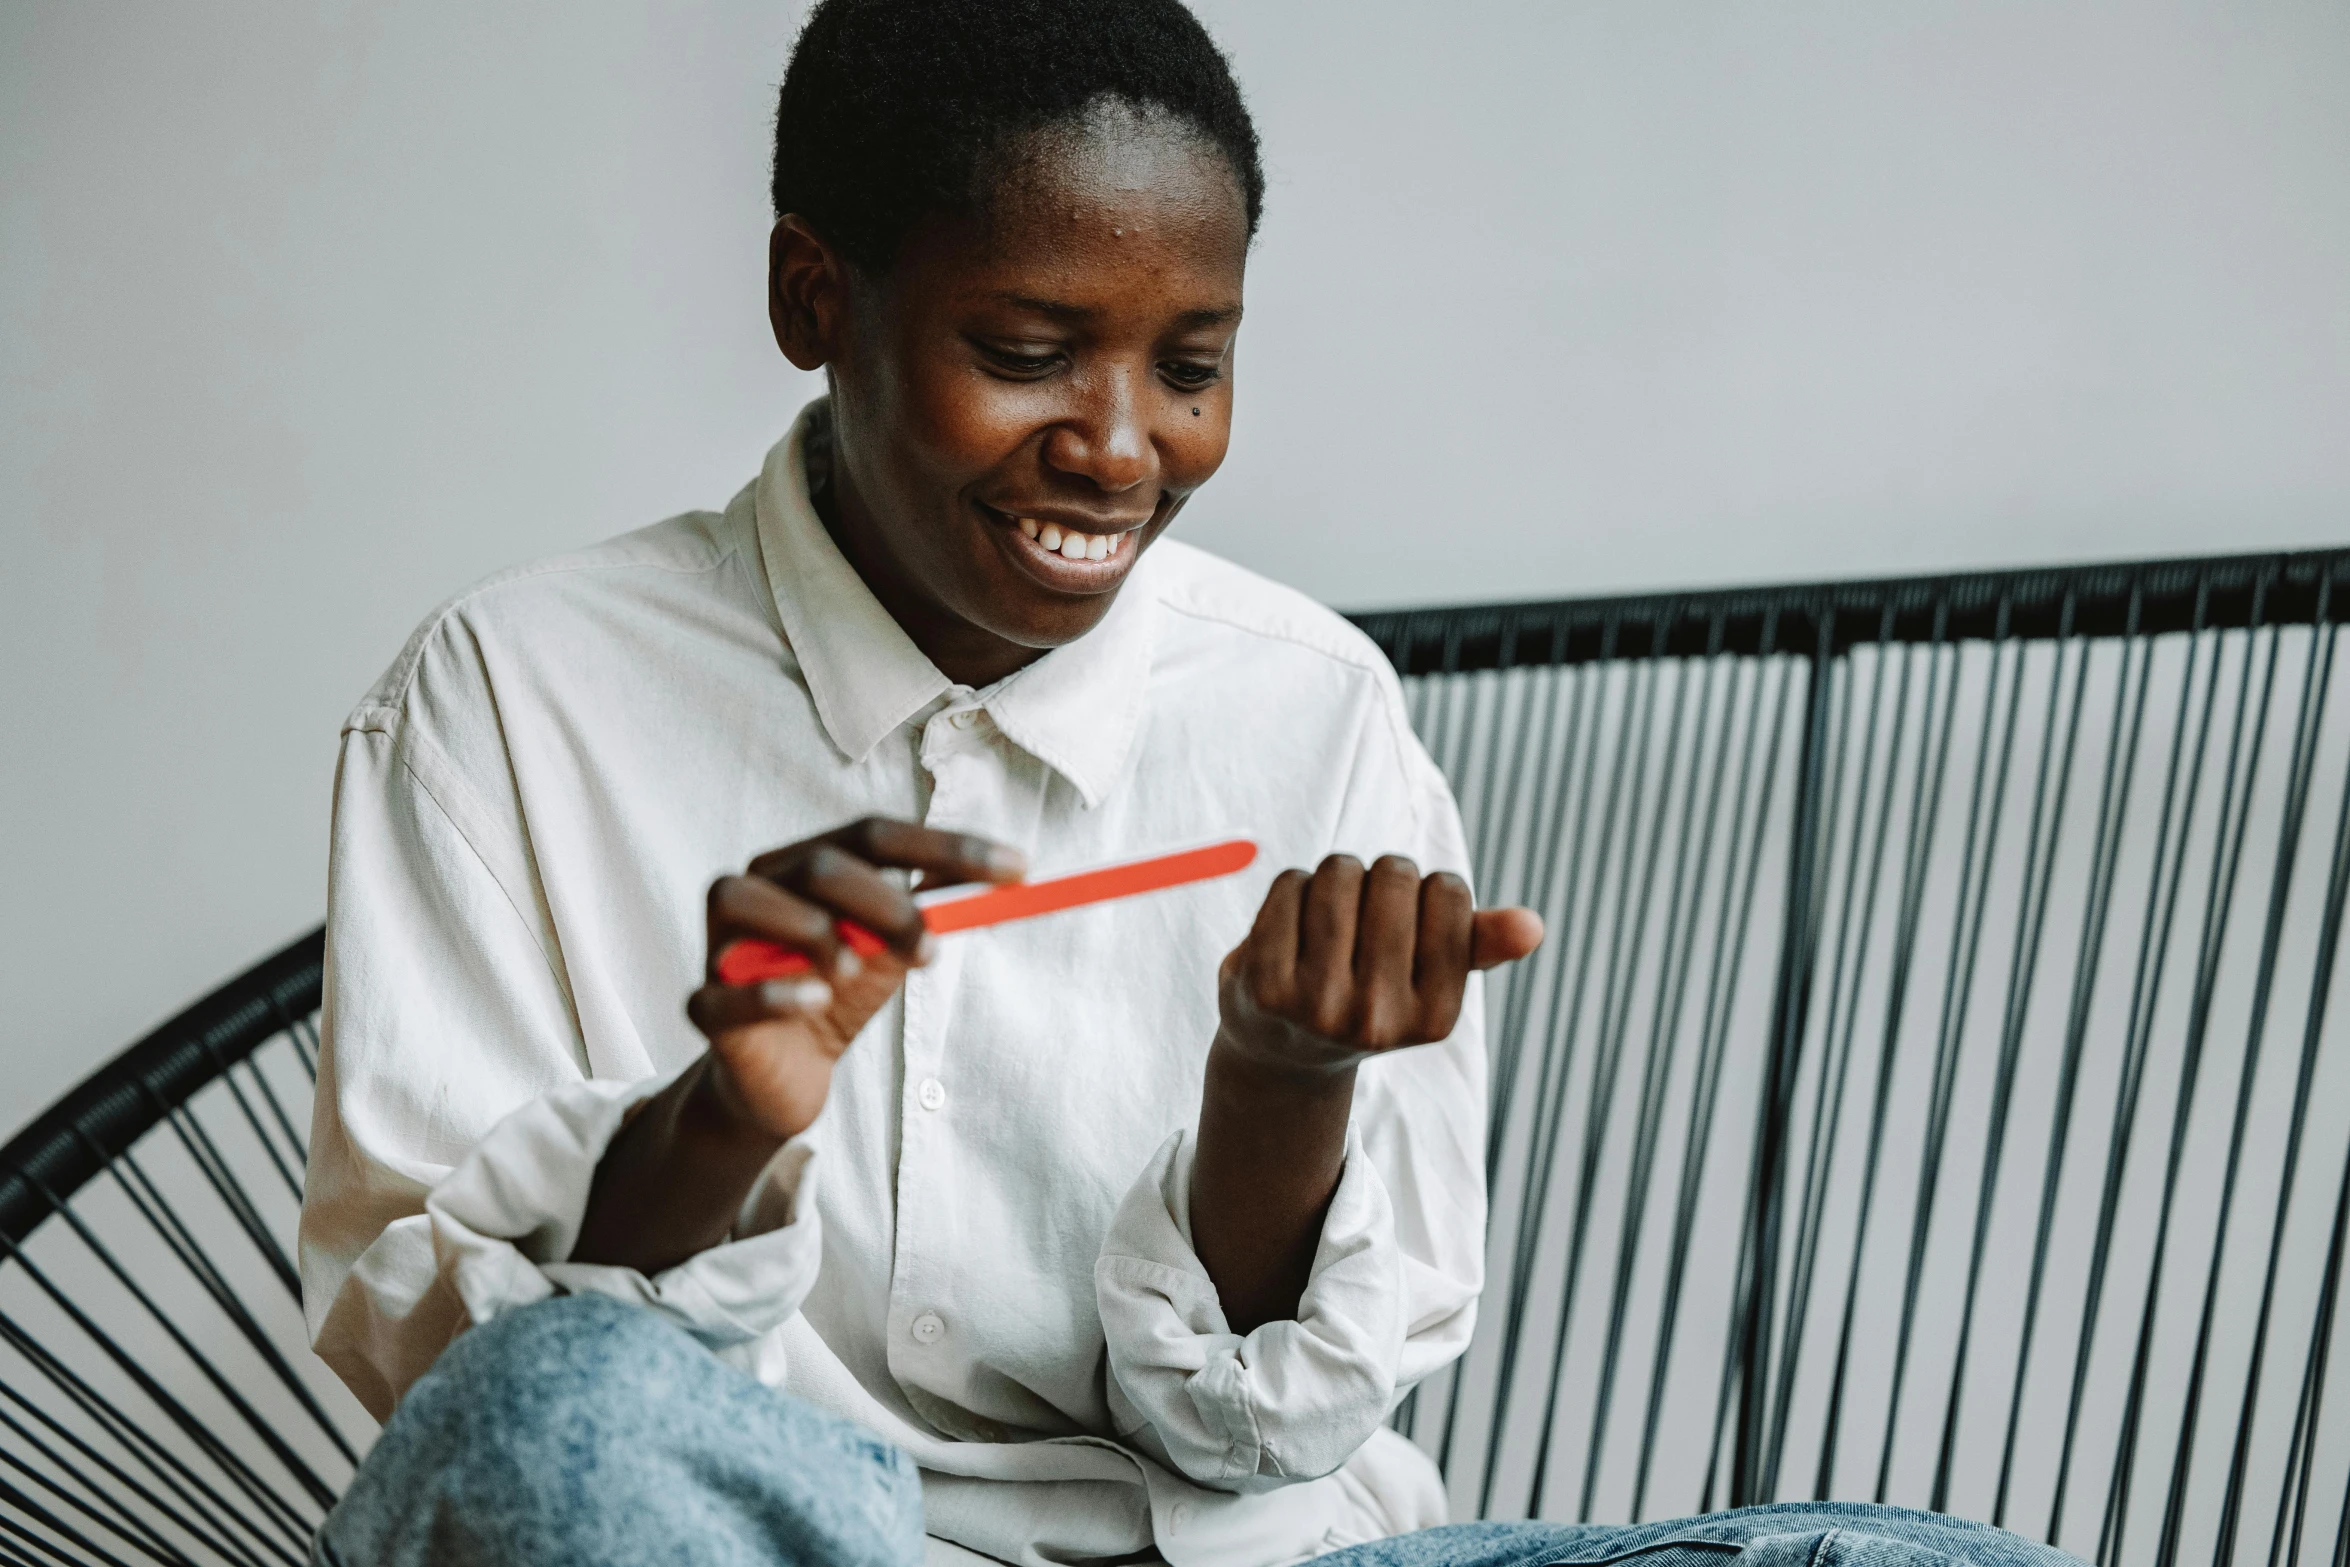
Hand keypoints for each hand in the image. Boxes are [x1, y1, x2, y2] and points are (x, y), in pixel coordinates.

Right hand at [688, 817, 1024, 1139]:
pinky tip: (816, 1001)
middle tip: (931, 953)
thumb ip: (931, 908)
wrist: (787, 1075)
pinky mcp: (704, 1006)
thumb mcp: (892, 947)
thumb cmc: (839, 993)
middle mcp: (756, 886)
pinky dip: (776, 992)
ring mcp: (719, 945)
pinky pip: (727, 990)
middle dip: (887, 906)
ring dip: (820, 937)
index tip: (1017, 869)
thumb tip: (1004, 873)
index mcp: (804, 861)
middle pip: (822, 866)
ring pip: (756, 903)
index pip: (874, 834)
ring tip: (855, 976)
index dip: (947, 848)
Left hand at [1215, 854, 1543, 1079]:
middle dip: (1380, 878)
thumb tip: (1534, 926)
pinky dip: (1294, 889)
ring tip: (1331, 918)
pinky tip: (1291, 927)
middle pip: (1393, 875)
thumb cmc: (1369, 993)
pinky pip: (1291, 884)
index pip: (1448, 892)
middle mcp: (1377, 1019)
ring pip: (1340, 872)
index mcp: (1435, 1018)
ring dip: (1336, 878)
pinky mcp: (1262, 983)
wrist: (1282, 1050)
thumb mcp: (1432, 977)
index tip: (1411, 924)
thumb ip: (1480, 945)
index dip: (1428, 890)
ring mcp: (1315, 1005)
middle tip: (1365, 919)